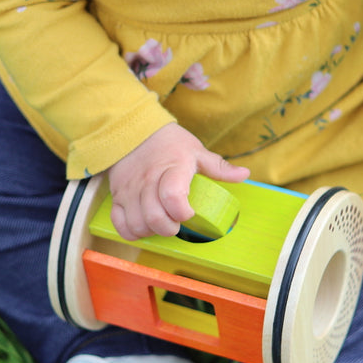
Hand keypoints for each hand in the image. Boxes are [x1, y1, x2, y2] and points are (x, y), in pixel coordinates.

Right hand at [106, 123, 249, 240]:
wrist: (133, 131)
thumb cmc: (169, 144)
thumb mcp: (196, 151)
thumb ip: (219, 167)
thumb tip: (245, 175)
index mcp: (172, 169)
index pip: (172, 196)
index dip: (182, 212)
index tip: (189, 213)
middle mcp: (148, 181)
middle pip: (154, 217)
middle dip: (169, 228)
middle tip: (176, 223)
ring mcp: (130, 191)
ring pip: (137, 224)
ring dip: (151, 231)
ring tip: (161, 223)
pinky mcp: (117, 197)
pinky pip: (120, 224)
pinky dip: (131, 231)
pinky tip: (143, 225)